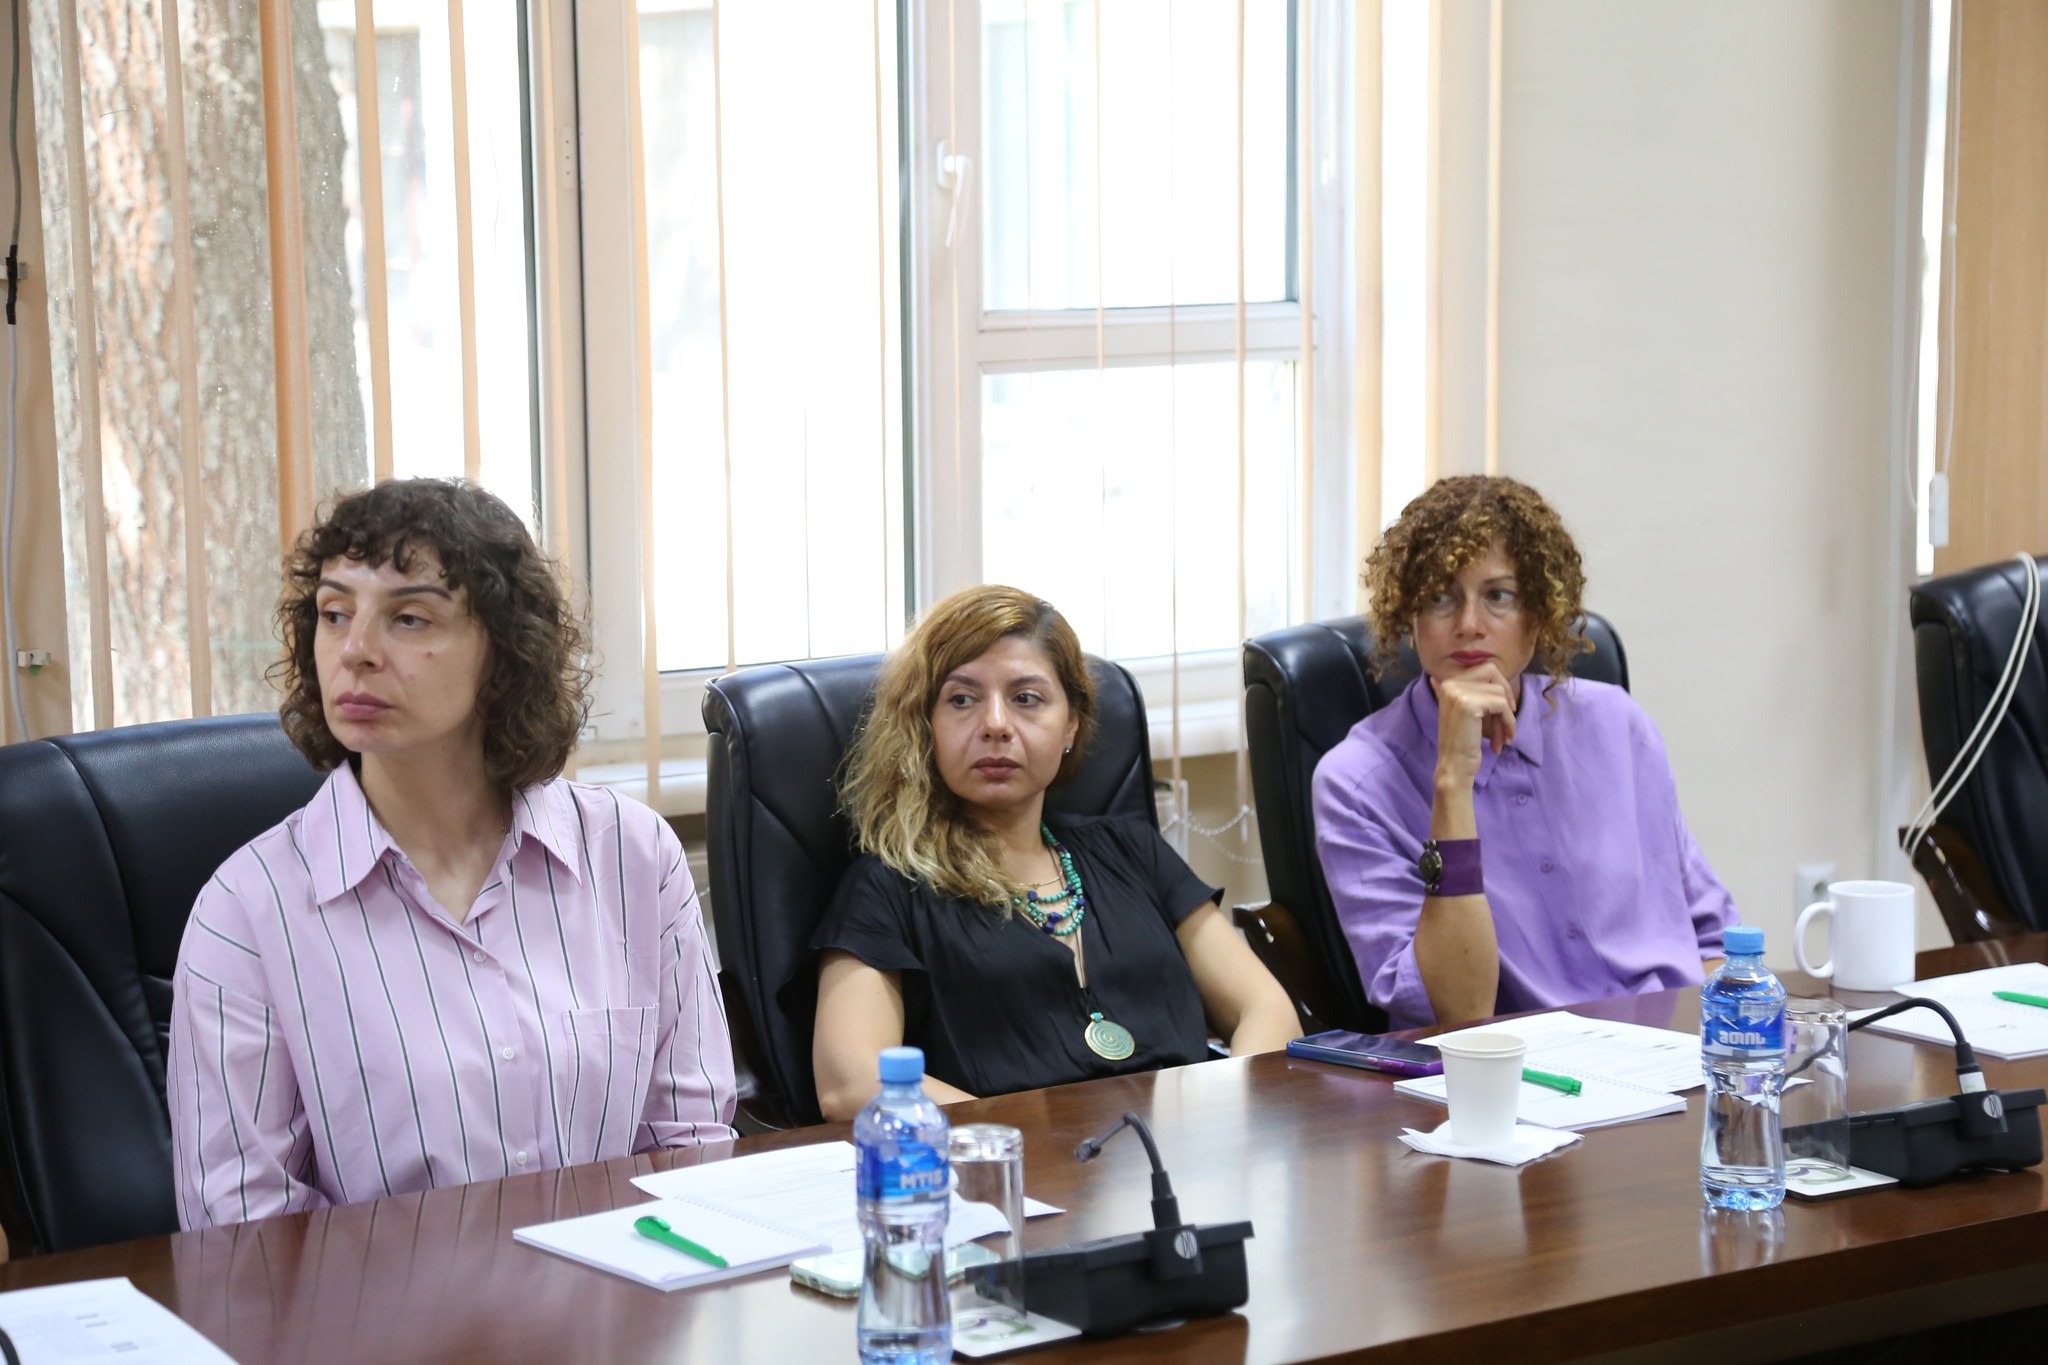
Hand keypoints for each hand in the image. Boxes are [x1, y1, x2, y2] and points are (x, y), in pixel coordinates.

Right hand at [1432, 661, 1517, 789]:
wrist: (1454, 767)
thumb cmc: (1463, 743)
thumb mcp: (1464, 711)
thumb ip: (1468, 692)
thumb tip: (1463, 673)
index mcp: (1448, 683)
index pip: (1485, 670)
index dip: (1500, 687)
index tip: (1504, 710)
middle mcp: (1450, 684)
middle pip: (1492, 673)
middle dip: (1506, 695)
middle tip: (1508, 719)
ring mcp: (1458, 692)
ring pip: (1499, 693)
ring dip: (1507, 718)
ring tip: (1503, 738)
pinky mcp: (1469, 704)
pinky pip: (1501, 705)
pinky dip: (1508, 723)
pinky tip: (1503, 740)